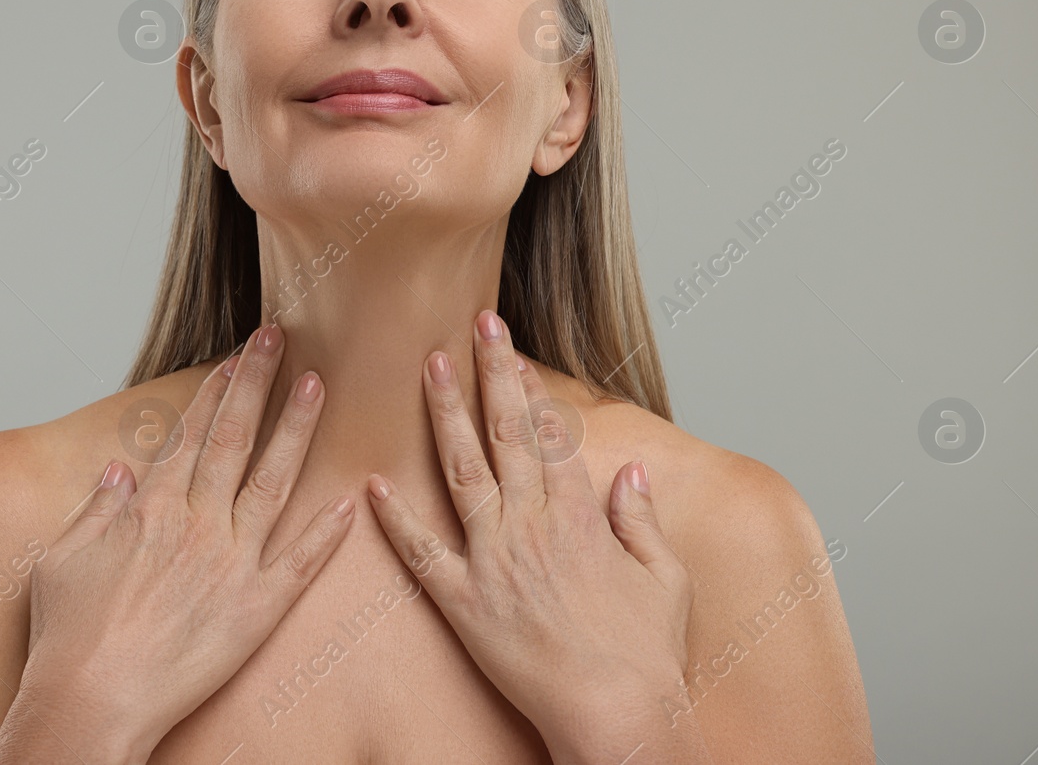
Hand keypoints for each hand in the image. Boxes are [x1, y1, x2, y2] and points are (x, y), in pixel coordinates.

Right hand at [0, 323, 355, 762]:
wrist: (91, 700)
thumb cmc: (68, 637)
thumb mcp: (61, 558)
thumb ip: (96, 508)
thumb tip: (118, 470)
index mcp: (151, 508)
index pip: (191, 434)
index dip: (215, 392)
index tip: (235, 358)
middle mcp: (196, 523)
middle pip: (234, 438)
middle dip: (257, 382)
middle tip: (279, 339)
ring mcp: (231, 563)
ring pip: (273, 482)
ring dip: (295, 430)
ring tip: (317, 386)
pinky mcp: (256, 609)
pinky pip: (300, 563)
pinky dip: (327, 533)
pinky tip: (350, 500)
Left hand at [365, 310, 694, 761]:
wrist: (617, 714)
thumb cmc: (646, 654)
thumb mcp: (665, 577)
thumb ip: (642, 518)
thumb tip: (634, 472)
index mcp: (579, 513)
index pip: (548, 429)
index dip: (525, 383)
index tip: (507, 345)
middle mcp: (532, 523)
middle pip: (506, 431)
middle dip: (489, 371)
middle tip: (474, 323)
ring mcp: (494, 560)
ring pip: (462, 470)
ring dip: (444, 414)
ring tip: (427, 367)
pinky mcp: (465, 603)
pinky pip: (422, 553)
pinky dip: (395, 518)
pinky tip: (372, 483)